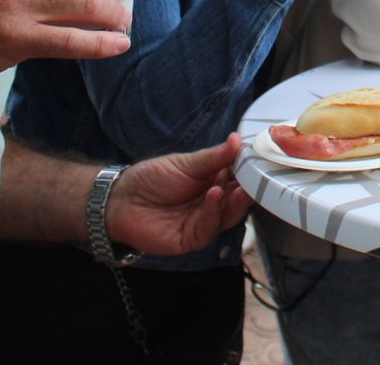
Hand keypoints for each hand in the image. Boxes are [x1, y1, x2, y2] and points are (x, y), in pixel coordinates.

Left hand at [105, 134, 251, 255]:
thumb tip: (237, 139)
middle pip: (238, 200)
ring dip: (234, 202)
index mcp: (214, 182)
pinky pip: (209, 229)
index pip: (239, 178)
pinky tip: (214, 196)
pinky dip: (213, 212)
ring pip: (228, 217)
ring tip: (235, 187)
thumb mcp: (185, 163)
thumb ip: (213, 157)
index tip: (260, 160)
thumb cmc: (150, 179)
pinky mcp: (191, 239)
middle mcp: (212, 204)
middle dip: (248, 189)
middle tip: (255, 177)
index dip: (250, 170)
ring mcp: (203, 222)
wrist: (120, 200)